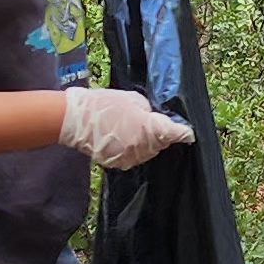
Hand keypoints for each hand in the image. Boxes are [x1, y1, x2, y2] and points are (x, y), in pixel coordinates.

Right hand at [59, 86, 192, 169]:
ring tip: (131, 129)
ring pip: (148, 152)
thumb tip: (155, 119)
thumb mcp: (133, 99)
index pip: (176, 134)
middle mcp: (143, 147)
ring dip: (146, 143)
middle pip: (162, 144)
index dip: (183, 132)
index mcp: (150, 128)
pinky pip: (133, 157)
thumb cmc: (104, 103)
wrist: (75, 120)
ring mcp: (130, 158)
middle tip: (148, 122)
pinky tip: (121, 138)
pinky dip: (132, 150)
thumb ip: (150, 111)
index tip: (188, 133)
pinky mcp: (118, 164)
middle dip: (160, 135)